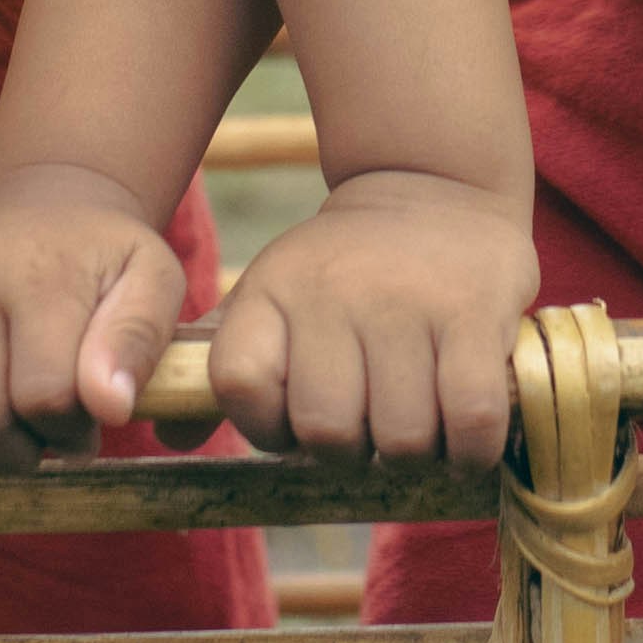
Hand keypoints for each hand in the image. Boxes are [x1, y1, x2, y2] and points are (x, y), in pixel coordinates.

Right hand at [0, 180, 183, 470]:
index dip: (68, 437)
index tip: (84, 429)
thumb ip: (140, 339)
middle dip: (13, 452)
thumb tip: (110, 404)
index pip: (46, 397)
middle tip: (33, 443)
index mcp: (43, 274)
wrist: (45, 207)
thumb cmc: (98, 265)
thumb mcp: (151, 282)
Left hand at [207, 173, 534, 469]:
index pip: (241, 386)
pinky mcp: (473, 313)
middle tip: (371, 427)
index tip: (297, 423)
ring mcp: (405, 301)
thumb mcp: (273, 300)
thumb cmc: (344, 274)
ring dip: (413, 452)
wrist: (435, 190)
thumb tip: (169, 436)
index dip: (267, 427)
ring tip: (420, 422)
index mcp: (271, 290)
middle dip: (352, 451)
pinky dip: (469, 449)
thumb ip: (229, 370)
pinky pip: (469, 420)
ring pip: (401, 438)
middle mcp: (331, 292)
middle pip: (328, 432)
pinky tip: (464, 432)